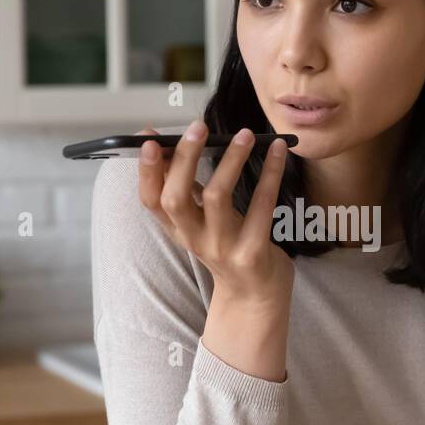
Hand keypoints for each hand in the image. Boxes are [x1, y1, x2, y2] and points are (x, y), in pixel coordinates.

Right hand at [137, 121, 293, 310]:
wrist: (255, 297)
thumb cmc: (229, 247)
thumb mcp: (201, 221)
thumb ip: (187, 188)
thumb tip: (169, 145)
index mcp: (178, 229)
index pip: (150, 200)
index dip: (146, 171)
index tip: (149, 140)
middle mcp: (195, 240)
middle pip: (175, 198)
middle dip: (184, 160)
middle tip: (198, 127)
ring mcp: (223, 248)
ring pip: (218, 198)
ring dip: (230, 161)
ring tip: (244, 134)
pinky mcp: (253, 253)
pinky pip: (261, 207)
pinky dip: (270, 175)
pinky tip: (278, 151)